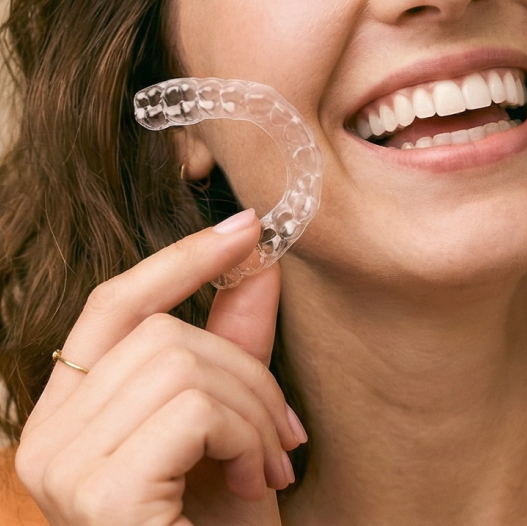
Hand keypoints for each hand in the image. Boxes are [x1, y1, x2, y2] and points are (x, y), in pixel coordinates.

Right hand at [15, 209, 303, 525]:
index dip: (181, 260)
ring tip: (269, 465)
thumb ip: (236, 342)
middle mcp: (46, 441)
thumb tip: (259, 260)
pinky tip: (254, 484)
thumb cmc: (221, 523)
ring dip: (253, 410)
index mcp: (70, 417)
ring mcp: (62, 468)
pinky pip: (192, 407)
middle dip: (247, 372)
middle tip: (284, 434)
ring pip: (182, 363)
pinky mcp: (98, 493)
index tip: (247, 226)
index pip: (114, 306)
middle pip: (162, 333)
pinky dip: (245, 436)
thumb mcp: (234, 423)